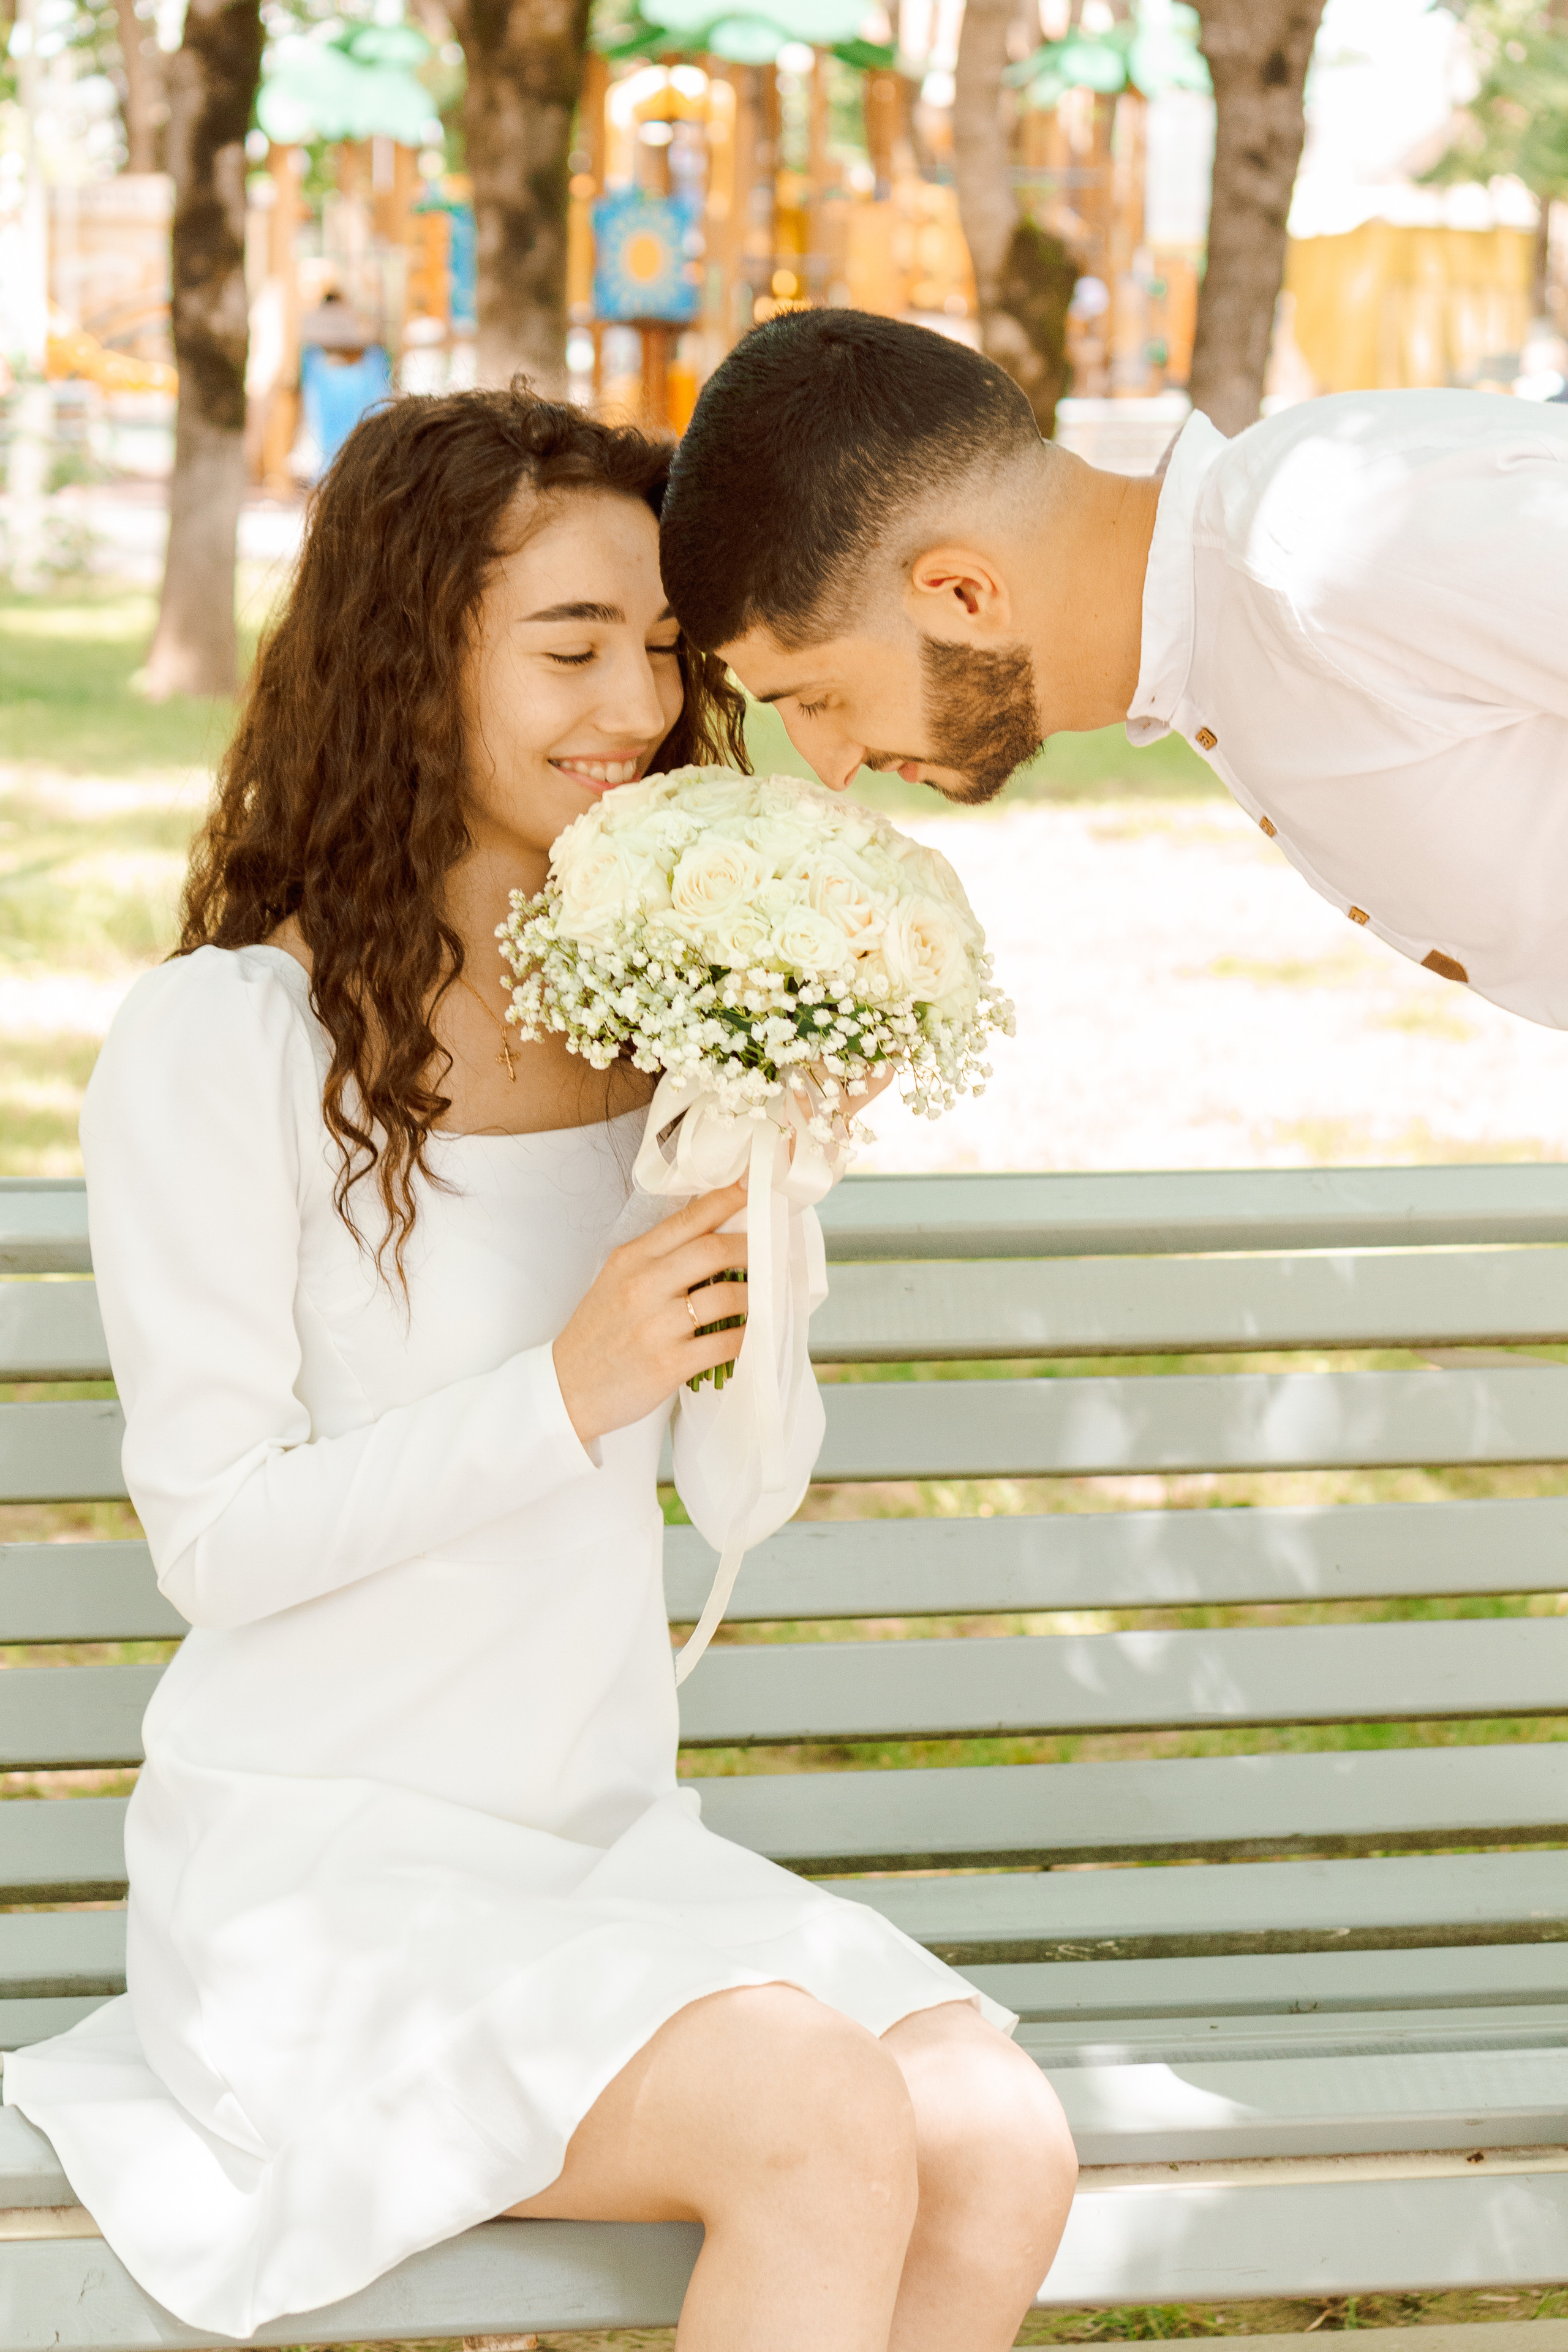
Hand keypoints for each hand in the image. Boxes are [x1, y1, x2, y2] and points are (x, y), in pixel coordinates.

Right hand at [553, 1183, 748, 1444]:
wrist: (568, 1388)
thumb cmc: (597, 1333)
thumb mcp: (615, 1281)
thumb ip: (656, 1258)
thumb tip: (711, 1237)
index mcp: (630, 1259)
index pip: (686, 1219)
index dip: (726, 1200)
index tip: (752, 1187)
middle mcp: (642, 1286)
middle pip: (712, 1251)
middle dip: (750, 1248)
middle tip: (767, 1252)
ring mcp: (656, 1326)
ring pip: (726, 1297)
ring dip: (754, 1297)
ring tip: (760, 1298)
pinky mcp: (669, 1363)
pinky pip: (725, 1343)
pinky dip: (746, 1338)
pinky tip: (750, 1336)